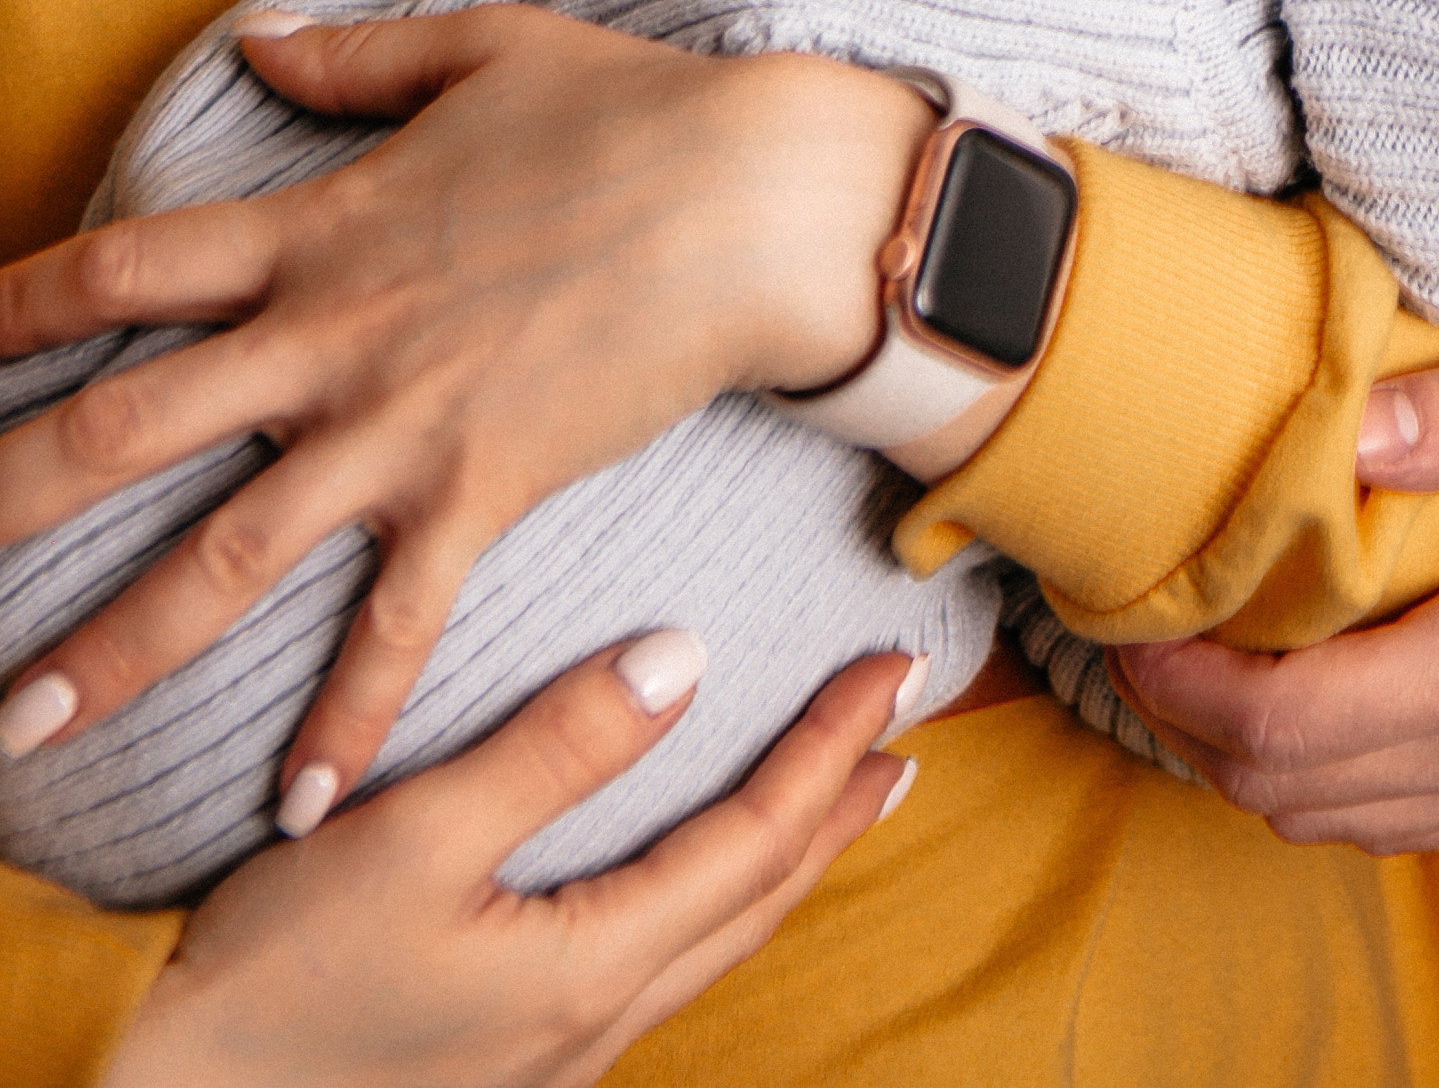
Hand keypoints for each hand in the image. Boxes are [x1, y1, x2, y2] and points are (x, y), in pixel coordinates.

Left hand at [0, 7, 930, 810]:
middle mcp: (331, 336)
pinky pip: (395, 626)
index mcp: (318, 228)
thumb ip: (356, 59)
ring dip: (114, 648)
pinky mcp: (484, 488)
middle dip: (6, 500)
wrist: (756, 194)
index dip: (20, 305)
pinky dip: (346, 720)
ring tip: (20, 727)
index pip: (127, 269)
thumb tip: (260, 38)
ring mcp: (402, 424)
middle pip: (125, 428)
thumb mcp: (484, 55)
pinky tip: (297, 808)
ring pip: (223, 556)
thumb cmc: (633, 111)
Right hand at [102, 633, 916, 1087]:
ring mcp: (549, 1057)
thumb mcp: (412, 838)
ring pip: (710, 943)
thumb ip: (553, 747)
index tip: (891, 668)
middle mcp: (591, 1025)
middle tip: (899, 731)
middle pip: (755, 903)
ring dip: (780, 861)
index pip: (755, 840)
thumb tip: (683, 658)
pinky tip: (690, 882)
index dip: (830, 748)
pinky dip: (708, 901)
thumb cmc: (272, 980)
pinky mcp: (502, 1059)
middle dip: (835, 810)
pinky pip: (653, 968)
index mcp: (590, 967)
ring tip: (828, 800)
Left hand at [1113, 331, 1438, 849]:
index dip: (1188, 687)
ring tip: (1203, 656)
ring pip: (1344, 821)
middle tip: (1139, 623)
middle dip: (1192, 725)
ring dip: (1252, 761)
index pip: (1294, 728)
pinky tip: (1309, 694)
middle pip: (1295, 794)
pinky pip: (1407, 815)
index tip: (1131, 610)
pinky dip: (1326, 776)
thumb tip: (1349, 425)